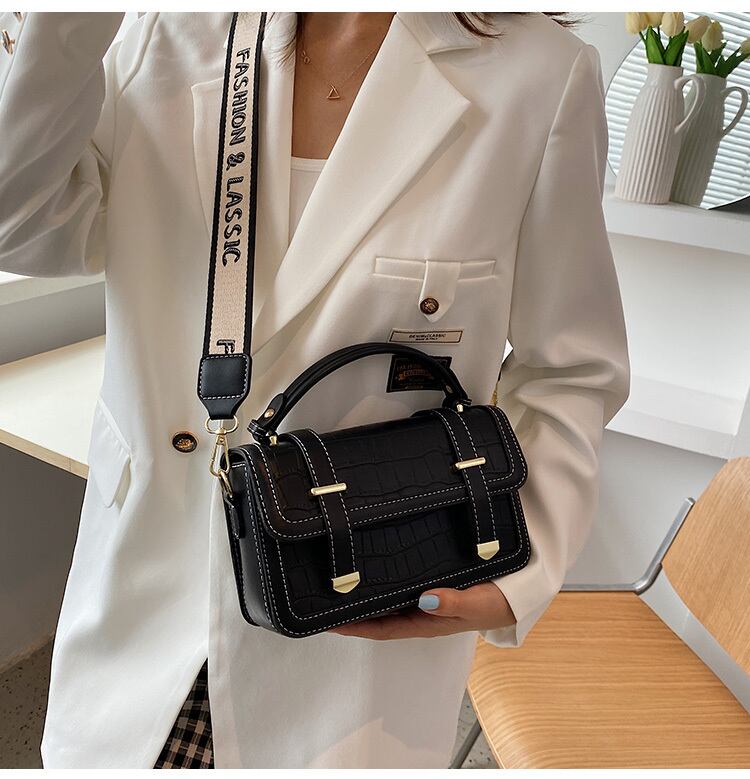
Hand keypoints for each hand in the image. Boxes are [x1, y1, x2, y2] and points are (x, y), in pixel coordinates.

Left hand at [329, 582, 514, 639]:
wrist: (517, 592)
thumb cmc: (496, 602)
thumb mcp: (476, 603)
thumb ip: (453, 603)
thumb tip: (425, 599)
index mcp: (424, 622)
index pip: (380, 628)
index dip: (352, 626)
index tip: (326, 621)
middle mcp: (418, 611)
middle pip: (376, 614)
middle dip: (349, 610)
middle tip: (321, 596)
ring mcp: (422, 598)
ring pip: (385, 599)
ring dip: (363, 594)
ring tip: (336, 581)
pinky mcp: (430, 581)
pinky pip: (399, 583)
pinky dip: (381, 578)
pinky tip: (371, 566)